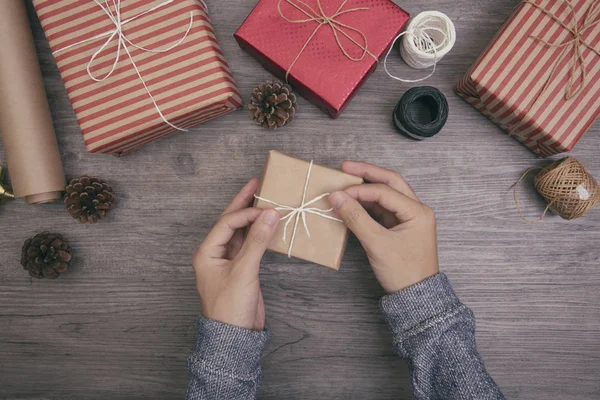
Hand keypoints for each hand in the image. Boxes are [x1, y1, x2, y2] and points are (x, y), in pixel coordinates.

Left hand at [193, 179, 279, 330]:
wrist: (235, 336)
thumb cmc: (231, 307)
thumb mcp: (244, 271)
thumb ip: (258, 241)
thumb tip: (270, 213)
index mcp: (207, 252)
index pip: (227, 223)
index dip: (247, 212)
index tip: (267, 207)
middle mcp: (215, 253)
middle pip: (231, 222)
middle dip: (244, 203)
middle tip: (258, 183)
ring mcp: (228, 260)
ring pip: (241, 232)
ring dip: (253, 217)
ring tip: (266, 198)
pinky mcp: (241, 269)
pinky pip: (250, 244)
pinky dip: (259, 233)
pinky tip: (268, 223)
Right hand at [328, 162, 438, 293]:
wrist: (416, 297)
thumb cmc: (403, 272)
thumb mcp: (377, 244)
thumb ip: (356, 218)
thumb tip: (336, 197)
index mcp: (418, 212)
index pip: (385, 191)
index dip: (359, 190)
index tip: (338, 193)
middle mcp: (417, 210)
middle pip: (391, 182)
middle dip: (367, 173)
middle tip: (345, 167)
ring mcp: (409, 218)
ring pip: (387, 194)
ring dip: (367, 188)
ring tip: (346, 182)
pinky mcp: (400, 227)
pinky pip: (383, 208)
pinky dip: (368, 204)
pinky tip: (353, 202)